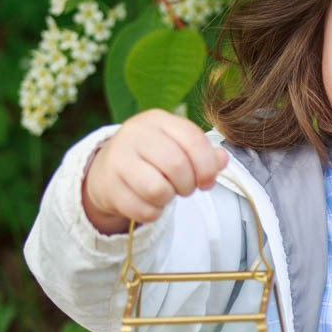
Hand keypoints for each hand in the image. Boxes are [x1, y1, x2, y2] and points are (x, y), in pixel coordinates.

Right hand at [81, 110, 227, 234]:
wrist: (108, 170)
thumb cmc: (151, 157)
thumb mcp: (177, 146)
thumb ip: (203, 152)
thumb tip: (222, 159)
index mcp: (157, 120)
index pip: (192, 138)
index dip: (207, 165)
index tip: (207, 181)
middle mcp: (134, 134)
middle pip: (176, 165)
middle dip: (188, 184)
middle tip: (184, 188)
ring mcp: (117, 159)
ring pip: (157, 189)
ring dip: (168, 198)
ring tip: (165, 193)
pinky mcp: (108, 186)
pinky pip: (142, 209)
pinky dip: (153, 212)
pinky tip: (150, 202)